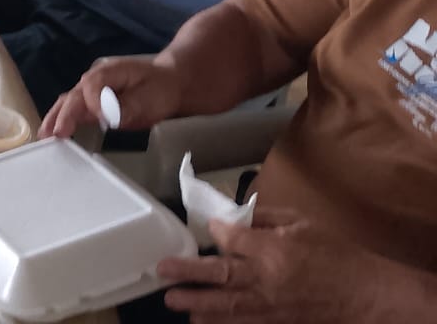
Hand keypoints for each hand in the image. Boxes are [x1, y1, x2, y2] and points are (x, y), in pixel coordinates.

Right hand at [40, 54, 183, 138]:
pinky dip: (60, 122)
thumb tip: (108, 117)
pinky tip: (52, 134)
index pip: (92, 86)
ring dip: (55, 119)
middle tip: (53, 134)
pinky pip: (73, 112)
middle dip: (62, 115)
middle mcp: (93, 81)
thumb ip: (129, 106)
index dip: (95, 103)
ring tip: (44, 136)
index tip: (103, 120)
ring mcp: (90, 94)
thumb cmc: (160, 88)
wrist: (169, 85)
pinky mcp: (91, 107)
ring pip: (67, 104)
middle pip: (73, 96)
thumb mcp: (151, 96)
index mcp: (107, 73)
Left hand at [161, 214, 388, 322]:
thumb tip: (232, 217)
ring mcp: (272, 306)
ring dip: (199, 304)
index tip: (208, 228)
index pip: (232, 240)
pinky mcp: (279, 323)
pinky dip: (224, 323)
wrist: (368, 295)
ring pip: (228, 306)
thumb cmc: (336, 253)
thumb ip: (265, 218)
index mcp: (274, 250)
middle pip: (221, 276)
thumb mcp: (302, 223)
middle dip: (189, 274)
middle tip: (162, 273)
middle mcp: (268, 280)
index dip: (216, 233)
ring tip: (174, 302)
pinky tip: (203, 321)